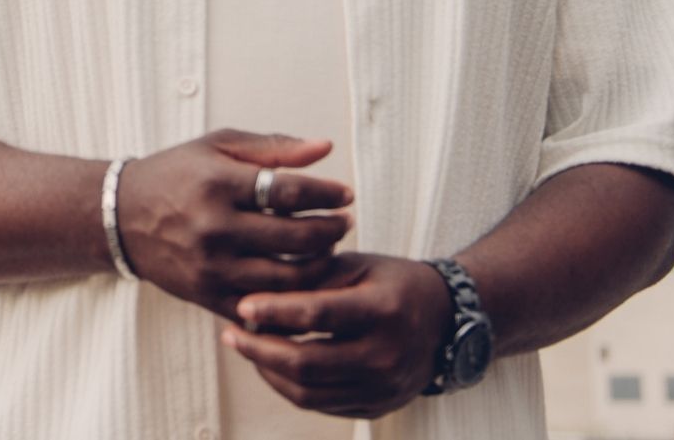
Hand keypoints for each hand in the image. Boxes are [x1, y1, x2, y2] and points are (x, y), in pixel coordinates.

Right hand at [114, 130, 352, 322]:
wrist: (121, 217)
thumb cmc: (175, 175)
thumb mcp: (217, 147)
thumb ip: (272, 148)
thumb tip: (324, 149)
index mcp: (217, 184)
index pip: (289, 192)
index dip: (326, 194)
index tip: (345, 194)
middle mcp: (214, 228)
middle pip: (295, 239)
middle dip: (331, 230)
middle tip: (344, 222)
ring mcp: (211, 267)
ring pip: (286, 279)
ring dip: (319, 266)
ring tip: (327, 249)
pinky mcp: (207, 296)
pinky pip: (263, 308)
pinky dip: (290, 298)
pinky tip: (303, 281)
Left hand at [223, 253, 451, 419]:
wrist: (444, 321)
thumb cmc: (390, 284)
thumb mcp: (357, 266)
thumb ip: (312, 277)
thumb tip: (258, 292)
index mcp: (383, 310)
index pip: (318, 314)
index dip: (275, 311)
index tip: (241, 304)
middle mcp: (386, 355)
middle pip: (307, 362)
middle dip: (259, 349)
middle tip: (229, 331)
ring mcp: (383, 388)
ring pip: (308, 391)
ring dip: (267, 370)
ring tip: (243, 346)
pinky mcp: (376, 407)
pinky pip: (320, 404)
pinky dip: (287, 386)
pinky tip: (268, 364)